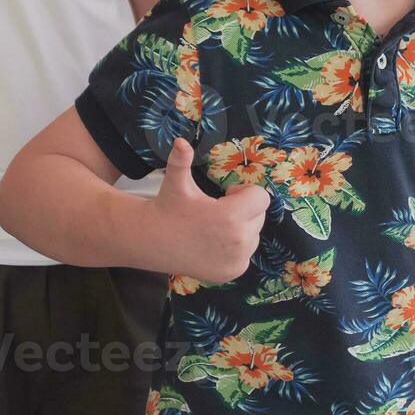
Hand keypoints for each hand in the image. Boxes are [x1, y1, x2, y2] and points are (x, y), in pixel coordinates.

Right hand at [152, 139, 268, 282]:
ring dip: (241, 228)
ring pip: (253, 236)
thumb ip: (181, 161)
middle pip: (258, 217)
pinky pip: (246, 254)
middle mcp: (238, 242)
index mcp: (230, 217)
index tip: (226, 195)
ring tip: (214, 228)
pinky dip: (235, 248)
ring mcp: (236, 261)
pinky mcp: (232, 273)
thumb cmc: (168, 207)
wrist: (152, 242)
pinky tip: (213, 243)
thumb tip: (181, 142)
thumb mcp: (176, 182)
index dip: (245, 193)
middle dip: (243, 210)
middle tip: (217, 211)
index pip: (261, 199)